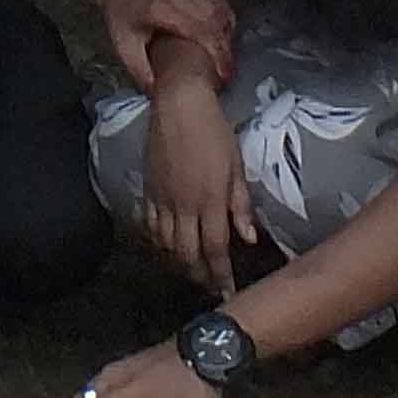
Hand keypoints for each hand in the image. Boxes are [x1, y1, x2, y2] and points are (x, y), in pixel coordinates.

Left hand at [83, 0, 234, 93]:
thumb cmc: (122, 17)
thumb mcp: (124, 47)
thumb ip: (141, 73)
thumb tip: (161, 98)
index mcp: (160, 8)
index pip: (200, 31)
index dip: (216, 54)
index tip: (223, 75)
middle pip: (214, 22)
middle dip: (224, 50)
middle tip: (226, 73)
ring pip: (219, 11)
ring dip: (227, 35)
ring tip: (225, 58)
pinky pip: (218, 0)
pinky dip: (225, 18)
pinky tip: (222, 36)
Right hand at [141, 93, 255, 296]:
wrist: (178, 105)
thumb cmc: (214, 132)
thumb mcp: (236, 166)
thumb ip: (241, 205)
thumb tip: (249, 238)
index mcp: (209, 200)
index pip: (214, 249)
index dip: (220, 274)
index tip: (226, 291)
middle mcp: (183, 206)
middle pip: (186, 253)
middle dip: (198, 275)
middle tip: (209, 286)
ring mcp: (162, 199)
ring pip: (166, 244)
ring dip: (179, 262)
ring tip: (191, 270)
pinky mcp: (148, 190)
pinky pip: (151, 226)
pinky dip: (158, 242)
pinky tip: (167, 246)